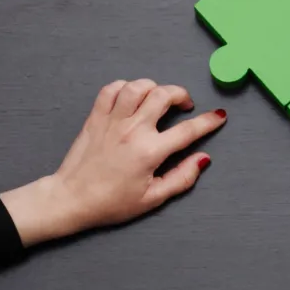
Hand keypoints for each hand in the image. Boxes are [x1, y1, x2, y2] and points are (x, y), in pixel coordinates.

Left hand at [2, 80, 226, 245]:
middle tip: (185, 105)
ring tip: (158, 98)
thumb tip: (203, 159)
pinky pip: (111, 89)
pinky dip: (125, 87)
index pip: (187, 130)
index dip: (208, 122)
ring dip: (154, 87)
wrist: (72, 199)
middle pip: (163, 95)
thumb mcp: (153, 199)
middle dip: (181, 94)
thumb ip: (182, 177)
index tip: (218, 116)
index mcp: (150, 152)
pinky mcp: (95, 117)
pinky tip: (131, 97)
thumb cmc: (112, 203)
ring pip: (137, 87)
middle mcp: (133, 130)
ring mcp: (112, 120)